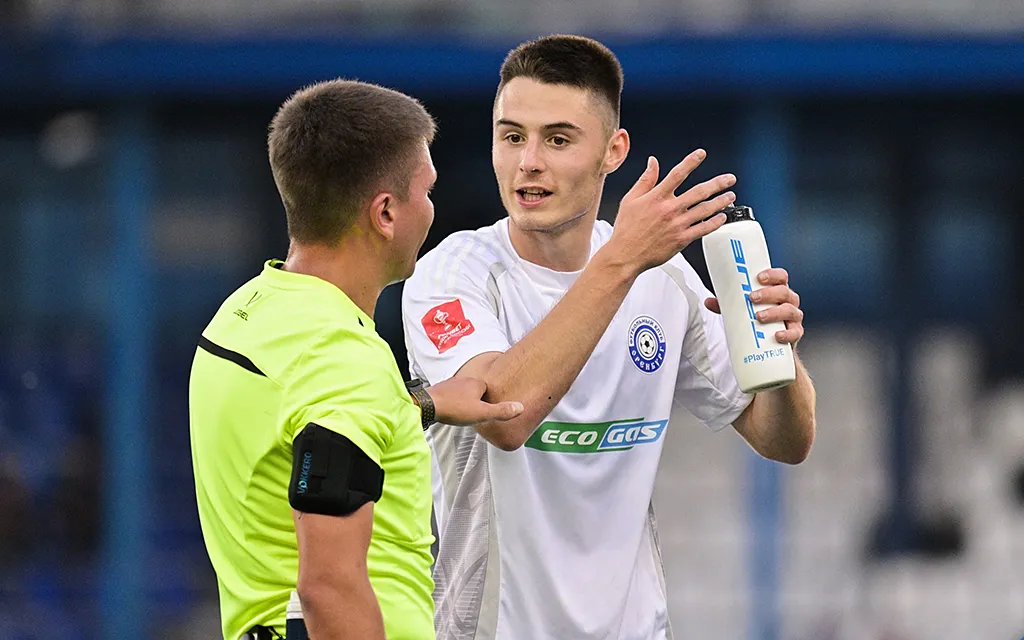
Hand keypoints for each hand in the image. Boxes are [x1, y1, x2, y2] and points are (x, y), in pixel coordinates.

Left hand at [427, 377, 524, 426]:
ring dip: (464, 400)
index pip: (488, 389)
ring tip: (464, 412)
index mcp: (476, 383)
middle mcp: (463, 380)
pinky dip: (452, 402)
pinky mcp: (439, 391)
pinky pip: (450, 395)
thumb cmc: (454, 408)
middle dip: (477, 399)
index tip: (489, 408)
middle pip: (475, 389)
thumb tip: (520, 407)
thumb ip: (501, 411)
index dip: (489, 399)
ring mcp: (450, 384)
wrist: (427, 406)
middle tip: (477, 412)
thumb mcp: (482, 413)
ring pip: (462, 392)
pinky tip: (450, 411)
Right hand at [606, 149, 736, 274]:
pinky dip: (715, 222)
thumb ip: (645, 179)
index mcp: (657, 197)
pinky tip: (722, 217)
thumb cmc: (626, 229)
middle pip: (699, 191)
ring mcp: (677, 224)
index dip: (691, 162)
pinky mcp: (681, 239)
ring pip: (705, 209)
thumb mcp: (630, 199)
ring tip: (730, 196)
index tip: (701, 154)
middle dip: (717, 183)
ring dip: (720, 201)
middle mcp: (669, 209)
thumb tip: (653, 162)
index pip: (677, 174)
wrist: (626, 254)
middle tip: (729, 179)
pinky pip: (703, 229)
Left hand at [705, 267, 803, 345]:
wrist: (771, 346)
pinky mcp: (795, 334)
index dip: (773, 274)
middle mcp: (789, 301)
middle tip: (752, 298)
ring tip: (759, 316)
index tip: (759, 277)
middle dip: (768, 293)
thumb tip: (707, 301)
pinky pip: (795, 333)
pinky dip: (787, 334)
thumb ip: (728, 305)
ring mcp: (793, 317)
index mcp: (778, 290)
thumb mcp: (743, 310)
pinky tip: (777, 335)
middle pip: (784, 292)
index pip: (781, 277)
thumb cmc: (758, 320)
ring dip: (774, 312)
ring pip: (789, 310)